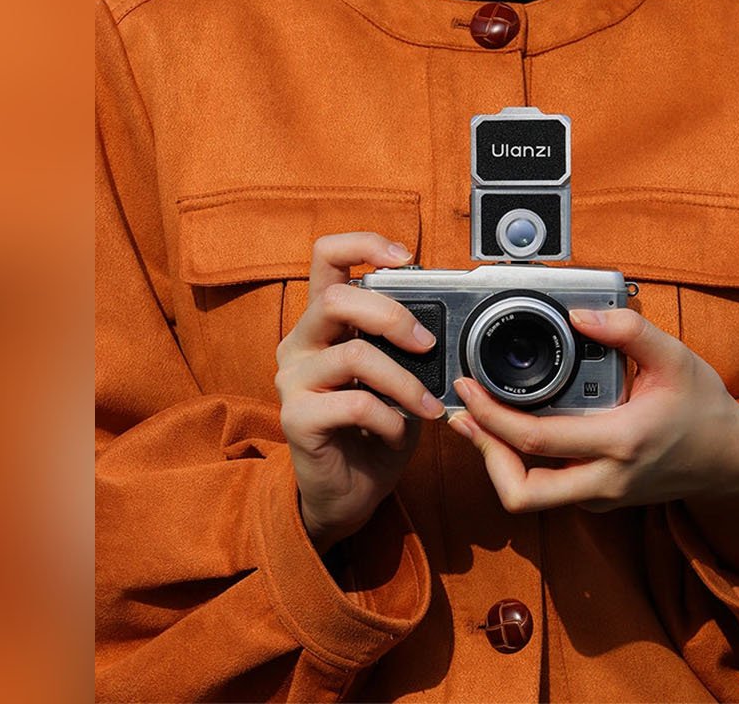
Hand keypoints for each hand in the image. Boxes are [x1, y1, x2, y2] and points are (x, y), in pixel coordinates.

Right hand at [275, 232, 445, 552]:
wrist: (348, 494)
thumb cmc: (375, 431)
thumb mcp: (398, 378)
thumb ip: (407, 347)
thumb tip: (446, 326)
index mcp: (323, 323)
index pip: (327, 258)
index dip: (364, 245)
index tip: (406, 257)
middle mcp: (300, 343)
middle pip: (337, 300)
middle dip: (393, 316)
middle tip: (427, 345)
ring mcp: (293, 380)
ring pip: (354, 356)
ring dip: (405, 382)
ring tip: (428, 407)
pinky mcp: (297, 418)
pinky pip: (355, 405)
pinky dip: (391, 420)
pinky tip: (398, 434)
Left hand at [447, 308, 738, 514]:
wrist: (731, 461)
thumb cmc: (704, 409)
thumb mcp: (675, 358)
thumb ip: (627, 330)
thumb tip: (579, 313)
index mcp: (620, 441)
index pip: (535, 440)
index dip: (490, 416)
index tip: (468, 387)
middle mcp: (606, 479)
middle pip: (521, 492)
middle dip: (483, 455)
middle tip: (466, 416)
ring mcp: (601, 497)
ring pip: (531, 497)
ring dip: (498, 463)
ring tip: (481, 423)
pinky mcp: (599, 502)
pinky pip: (549, 491)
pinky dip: (523, 465)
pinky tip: (516, 433)